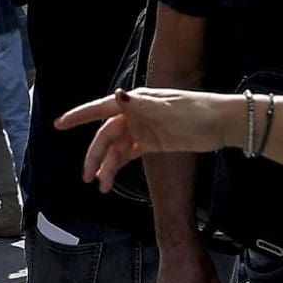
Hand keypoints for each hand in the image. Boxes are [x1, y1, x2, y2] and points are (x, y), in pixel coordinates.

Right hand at [54, 88, 242, 190]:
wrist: (223, 124)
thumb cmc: (197, 111)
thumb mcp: (169, 109)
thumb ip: (141, 105)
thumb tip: (117, 95)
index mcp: (135, 102)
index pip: (100, 109)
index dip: (79, 116)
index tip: (59, 125)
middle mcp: (135, 114)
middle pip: (106, 136)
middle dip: (95, 156)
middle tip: (87, 177)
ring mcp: (143, 129)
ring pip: (116, 149)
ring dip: (107, 166)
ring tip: (102, 187)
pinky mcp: (152, 142)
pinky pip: (128, 154)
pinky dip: (118, 166)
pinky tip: (111, 180)